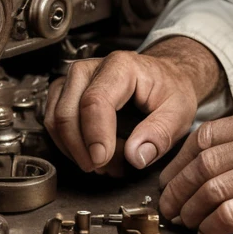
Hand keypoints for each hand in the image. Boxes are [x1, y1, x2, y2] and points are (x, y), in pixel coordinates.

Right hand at [43, 37, 222, 172]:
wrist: (165, 78)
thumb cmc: (170, 90)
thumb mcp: (179, 111)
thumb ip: (160, 134)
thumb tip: (135, 156)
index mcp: (122, 66)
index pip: (95, 100)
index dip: (95, 135)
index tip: (102, 160)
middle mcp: (92, 67)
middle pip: (68, 112)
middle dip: (83, 149)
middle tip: (108, 167)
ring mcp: (75, 79)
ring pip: (55, 120)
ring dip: (76, 150)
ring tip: (107, 161)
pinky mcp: (66, 92)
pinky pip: (54, 123)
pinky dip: (70, 145)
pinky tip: (96, 153)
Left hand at [157, 103, 232, 233]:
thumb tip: (226, 155)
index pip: (205, 135)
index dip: (180, 160)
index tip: (172, 177)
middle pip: (201, 163)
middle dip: (177, 188)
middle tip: (168, 206)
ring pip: (210, 189)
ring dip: (190, 211)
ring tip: (186, 224)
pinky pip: (230, 214)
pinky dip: (212, 229)